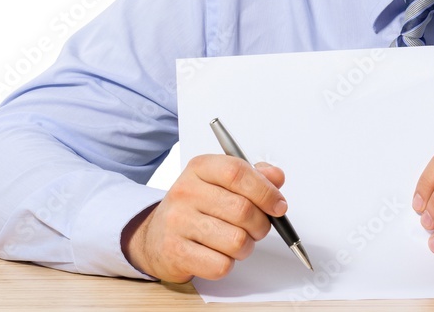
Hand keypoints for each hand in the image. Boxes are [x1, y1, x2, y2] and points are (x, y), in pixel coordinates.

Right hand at [121, 154, 286, 281]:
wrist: (155, 237)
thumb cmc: (196, 208)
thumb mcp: (221, 182)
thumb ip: (253, 177)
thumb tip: (276, 177)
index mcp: (200, 168)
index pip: (237, 172)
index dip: (265, 191)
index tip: (278, 205)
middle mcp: (185, 192)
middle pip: (243, 210)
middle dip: (261, 224)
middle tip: (258, 228)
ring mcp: (177, 222)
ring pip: (236, 240)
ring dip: (246, 246)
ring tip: (237, 241)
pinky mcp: (175, 252)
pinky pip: (221, 265)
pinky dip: (228, 263)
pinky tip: (219, 254)